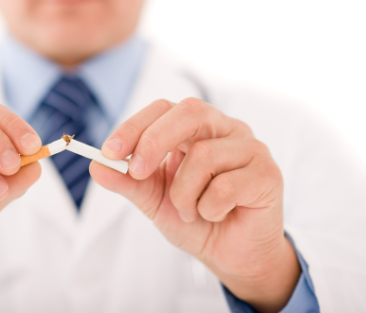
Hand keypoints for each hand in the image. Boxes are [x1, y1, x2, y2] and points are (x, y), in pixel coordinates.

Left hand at [91, 98, 299, 312]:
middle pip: (189, 113)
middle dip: (155, 141)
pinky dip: (209, 208)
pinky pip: (226, 186)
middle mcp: (225, 129)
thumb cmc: (196, 219)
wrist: (233, 256)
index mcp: (196, 128)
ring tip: (190, 211)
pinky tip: (215, 215)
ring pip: (204, 156)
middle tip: (138, 173)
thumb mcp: (155, 200)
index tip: (110, 152)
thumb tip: (97, 166)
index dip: (135, 126)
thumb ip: (129, 181)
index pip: (164, 109)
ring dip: (184, 194)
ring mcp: (250, 148)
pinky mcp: (268, 174)